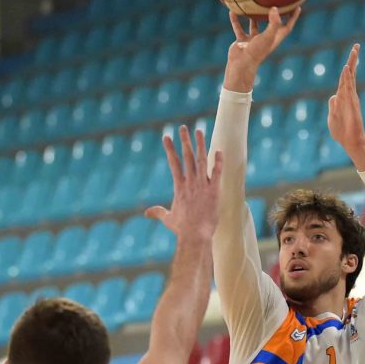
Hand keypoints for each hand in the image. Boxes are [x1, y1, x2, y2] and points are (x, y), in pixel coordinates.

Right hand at [145, 125, 223, 240]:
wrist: (195, 236)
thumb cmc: (182, 229)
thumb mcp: (168, 219)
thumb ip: (158, 212)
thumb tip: (146, 213)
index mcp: (179, 187)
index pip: (173, 163)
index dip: (170, 149)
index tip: (166, 136)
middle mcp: (190, 183)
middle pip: (187, 157)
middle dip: (184, 141)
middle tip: (183, 127)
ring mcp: (203, 186)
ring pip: (201, 160)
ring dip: (201, 144)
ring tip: (200, 131)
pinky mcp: (214, 191)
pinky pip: (217, 173)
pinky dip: (218, 161)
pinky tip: (218, 150)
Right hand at [224, 6, 300, 91]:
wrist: (241, 64)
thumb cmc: (256, 52)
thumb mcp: (267, 36)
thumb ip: (273, 23)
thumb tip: (274, 8)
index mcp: (274, 39)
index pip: (287, 26)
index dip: (293, 17)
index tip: (297, 6)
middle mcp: (265, 39)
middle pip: (272, 25)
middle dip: (275, 15)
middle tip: (277, 2)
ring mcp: (253, 40)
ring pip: (254, 26)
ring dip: (253, 17)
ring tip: (252, 5)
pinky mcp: (242, 41)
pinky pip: (239, 28)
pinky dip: (235, 20)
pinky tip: (232, 11)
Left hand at [327, 44, 364, 169]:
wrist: (351, 141)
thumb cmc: (342, 132)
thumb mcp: (332, 117)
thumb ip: (333, 107)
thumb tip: (333, 96)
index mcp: (342, 98)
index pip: (345, 79)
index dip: (348, 68)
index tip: (351, 56)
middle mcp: (348, 95)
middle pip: (350, 74)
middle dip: (353, 60)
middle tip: (356, 46)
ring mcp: (350, 98)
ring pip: (350, 78)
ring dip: (351, 64)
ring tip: (354, 51)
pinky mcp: (351, 103)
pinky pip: (349, 87)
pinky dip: (347, 77)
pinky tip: (346, 69)